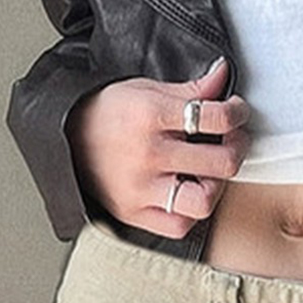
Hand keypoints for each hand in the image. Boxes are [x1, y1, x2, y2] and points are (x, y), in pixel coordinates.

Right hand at [64, 58, 251, 237]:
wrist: (65, 138)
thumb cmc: (108, 114)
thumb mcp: (146, 90)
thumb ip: (190, 89)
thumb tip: (223, 76)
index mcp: (150, 116)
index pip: (215, 118)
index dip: (237, 114)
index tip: (237, 113)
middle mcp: (147, 154)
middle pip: (220, 163)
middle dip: (237, 149)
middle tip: (233, 142)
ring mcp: (141, 188)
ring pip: (203, 201)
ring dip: (217, 187)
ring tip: (211, 174)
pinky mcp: (134, 213)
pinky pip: (179, 225)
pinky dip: (190, 213)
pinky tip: (188, 194)